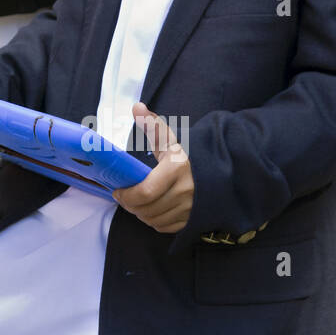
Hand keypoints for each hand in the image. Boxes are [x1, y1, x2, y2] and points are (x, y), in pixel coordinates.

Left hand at [112, 103, 194, 233]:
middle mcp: (185, 191)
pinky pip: (164, 227)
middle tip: (124, 198)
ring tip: (137, 203)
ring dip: (140, 214)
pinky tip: (151, 210)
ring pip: (153, 220)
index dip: (126, 196)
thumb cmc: (187, 156)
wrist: (219, 172)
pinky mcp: (191, 220)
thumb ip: (152, 125)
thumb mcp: (171, 140)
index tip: (117, 191)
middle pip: (146, 209)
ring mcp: (190, 208)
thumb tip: (137, 107)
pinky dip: (153, 221)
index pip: (145, 191)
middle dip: (130, 205)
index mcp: (177, 168)